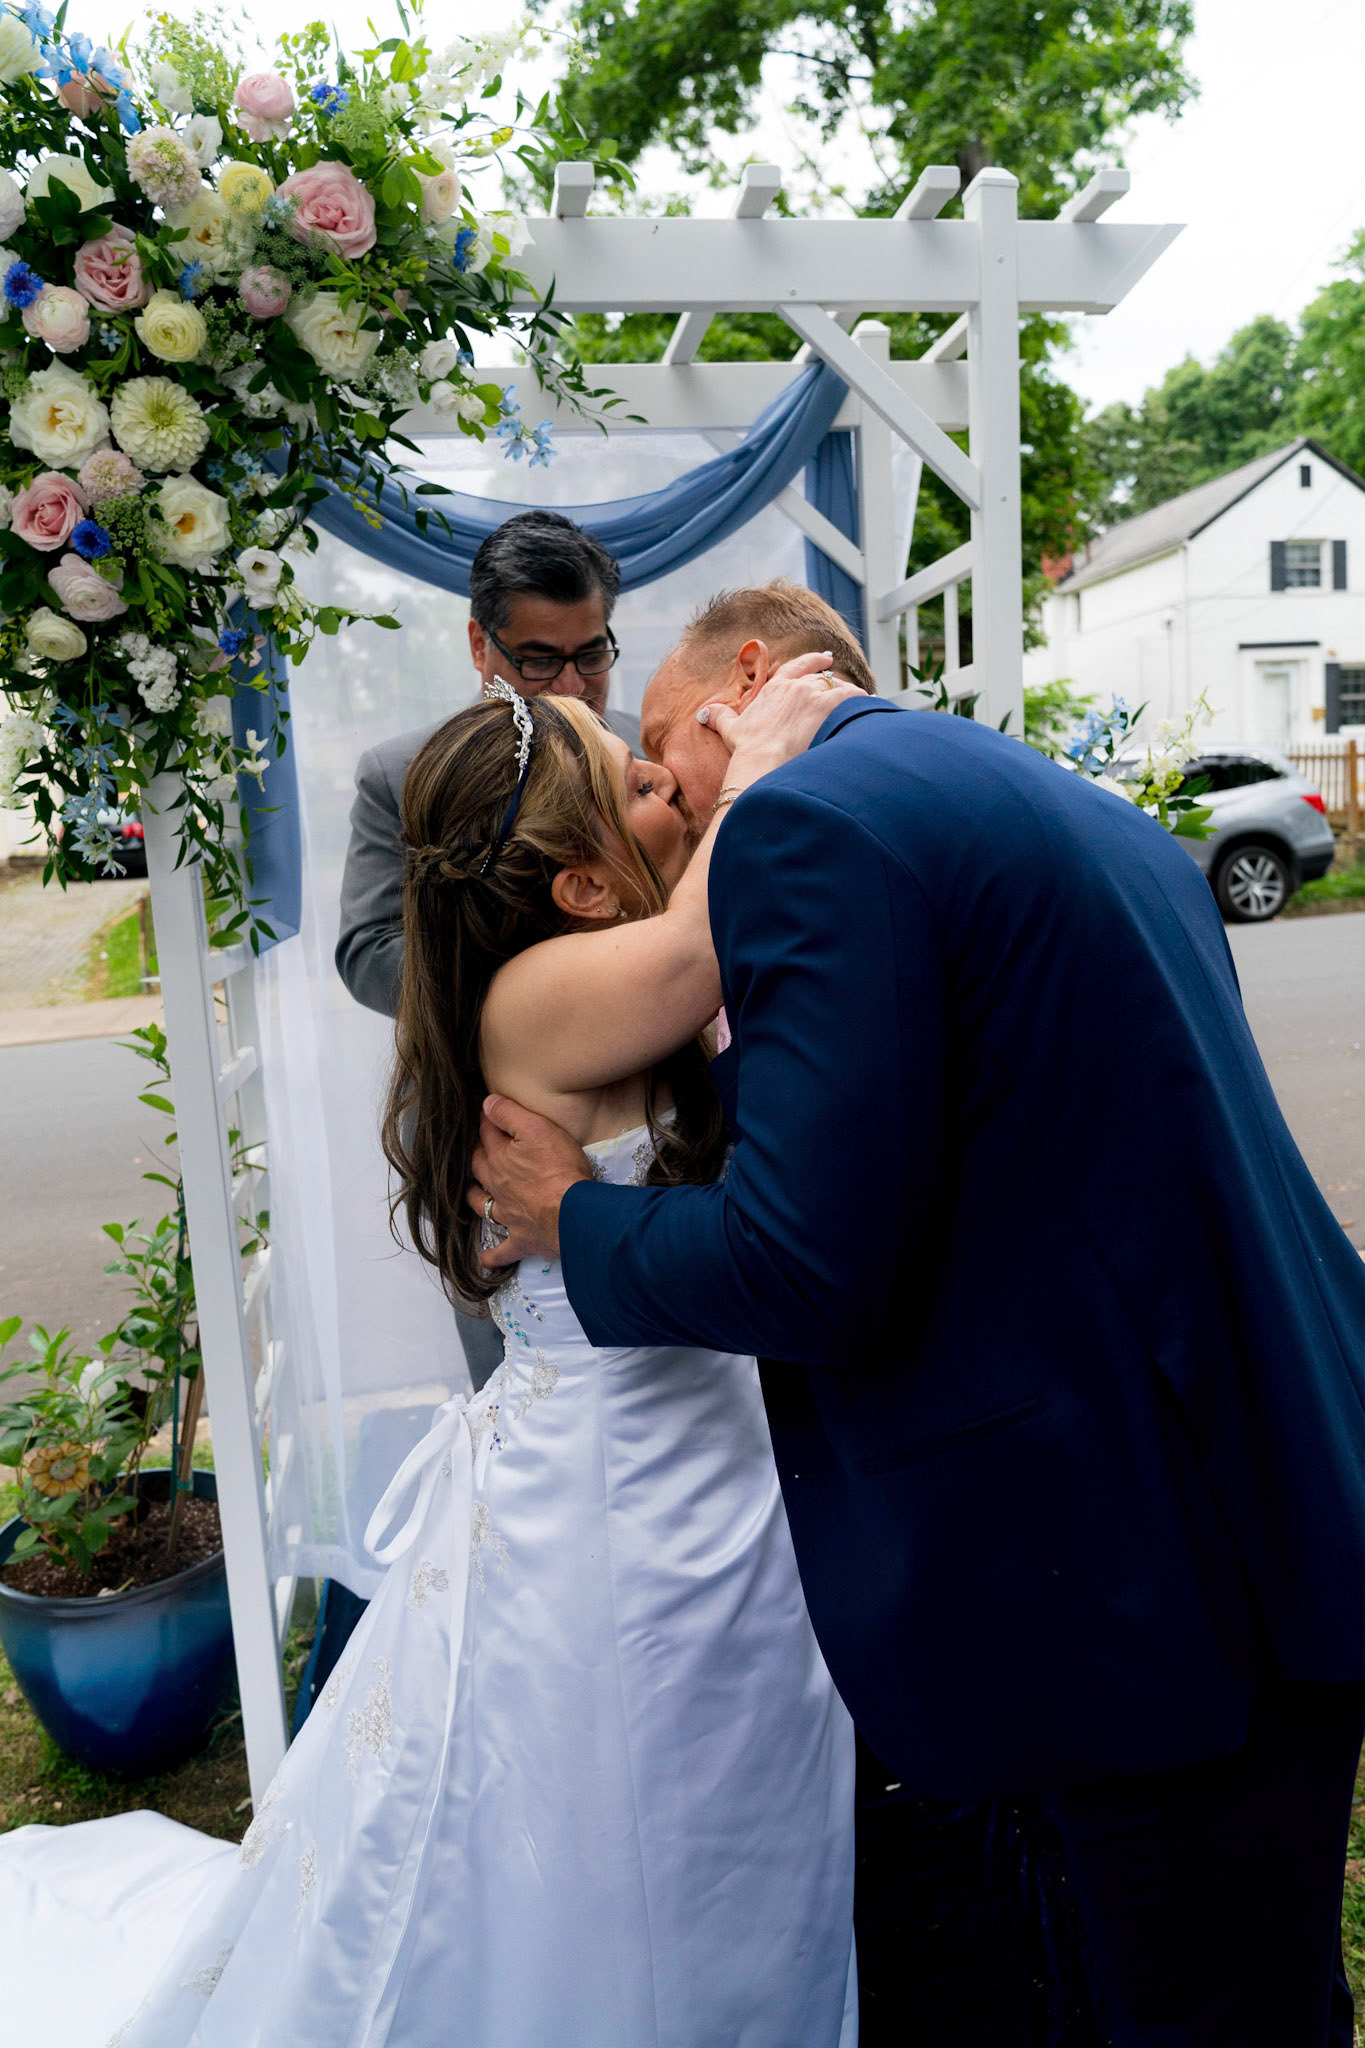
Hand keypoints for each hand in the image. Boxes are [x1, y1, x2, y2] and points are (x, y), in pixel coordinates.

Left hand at [467, 1094, 593, 1270]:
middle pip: (480, 1168)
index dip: (486, 1122)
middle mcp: (497, 1186)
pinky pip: (502, 1252)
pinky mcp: (522, 1239)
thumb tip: (485, 1103)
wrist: (572, 1212)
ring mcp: (508, 1214)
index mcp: (500, 1158)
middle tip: (478, 1148)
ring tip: (471, 1193)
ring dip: (475, 1198)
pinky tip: (484, 1261)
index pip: (487, 1135)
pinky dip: (491, 1257)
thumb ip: (509, 1114)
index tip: (486, 1113)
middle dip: (477, 1156)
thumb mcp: (537, 1128)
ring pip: (482, 1205)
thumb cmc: (559, 1168)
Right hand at [701, 658, 864, 772]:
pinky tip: (869, 712)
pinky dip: (863, 704)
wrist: (766, 760)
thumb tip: (705, 713)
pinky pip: (857, 700)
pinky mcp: (834, 708)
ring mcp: (818, 696)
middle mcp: (799, 687)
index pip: (799, 666)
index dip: (814, 660)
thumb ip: (721, 717)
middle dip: (834, 683)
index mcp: (777, 688)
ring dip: (851, 696)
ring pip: (842, 689)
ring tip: (859, 705)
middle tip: (844, 687)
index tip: (825, 657)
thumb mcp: (731, 729)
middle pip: (823, 679)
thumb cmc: (749, 748)